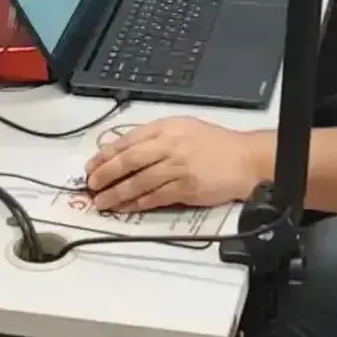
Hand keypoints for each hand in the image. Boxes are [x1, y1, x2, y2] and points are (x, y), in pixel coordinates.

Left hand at [83, 116, 263, 211]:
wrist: (246, 160)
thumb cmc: (214, 144)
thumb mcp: (183, 128)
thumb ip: (155, 137)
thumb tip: (124, 151)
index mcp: (166, 128)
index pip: (128, 140)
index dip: (106, 154)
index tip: (91, 165)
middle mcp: (169, 146)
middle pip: (129, 161)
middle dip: (105, 174)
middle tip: (90, 185)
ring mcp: (177, 168)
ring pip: (139, 182)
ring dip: (117, 193)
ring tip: (101, 202)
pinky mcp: (186, 189)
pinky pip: (156, 198)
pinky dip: (138, 204)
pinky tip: (125, 208)